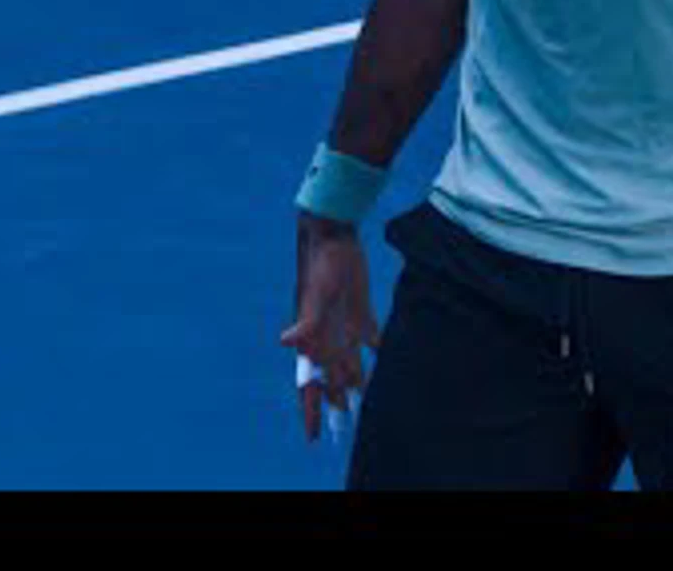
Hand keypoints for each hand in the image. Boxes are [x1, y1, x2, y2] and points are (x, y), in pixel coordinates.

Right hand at [279, 215, 380, 441]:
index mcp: (314, 338)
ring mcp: (344, 324)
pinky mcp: (360, 311)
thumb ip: (306, 322)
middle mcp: (328, 336)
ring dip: (356, 382)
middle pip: (331, 378)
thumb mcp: (315, 294)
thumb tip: (285, 342)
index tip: (313, 436)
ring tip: (364, 403)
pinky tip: (387, 359)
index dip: (310, 410)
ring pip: (350, 363)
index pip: (309, 383)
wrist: (332, 236)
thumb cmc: (321, 264)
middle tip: (344, 427)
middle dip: (335, 402)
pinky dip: (377, 351)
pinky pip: (370, 338)